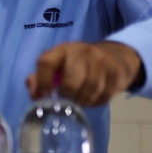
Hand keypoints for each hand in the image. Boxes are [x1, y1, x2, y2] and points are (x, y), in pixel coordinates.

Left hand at [27, 41, 143, 105]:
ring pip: (89, 91)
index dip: (43, 82)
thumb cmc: (77, 65)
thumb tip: (35, 95)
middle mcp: (81, 52)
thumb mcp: (57, 66)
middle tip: (66, 100)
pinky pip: (104, 95)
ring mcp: (101, 61)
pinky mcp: (116, 72)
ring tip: (79, 101)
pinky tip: (92, 98)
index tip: (45, 94)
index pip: (46, 62)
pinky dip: (96, 102)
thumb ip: (40, 79)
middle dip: (66, 96)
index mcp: (62, 50)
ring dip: (82, 101)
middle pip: (70, 83)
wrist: (114, 57)